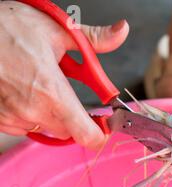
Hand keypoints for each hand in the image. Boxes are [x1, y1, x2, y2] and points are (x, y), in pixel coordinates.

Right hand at [0, 1, 128, 148]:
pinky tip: (25, 92)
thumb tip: (122, 31)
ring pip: (46, 129)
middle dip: (76, 117)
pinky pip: (24, 126)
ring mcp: (13, 117)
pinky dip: (30, 114)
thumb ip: (95, 38)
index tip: (104, 124)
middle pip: (69, 132)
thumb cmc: (7, 28)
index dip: (101, 134)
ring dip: (51, 114)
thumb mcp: (57, 29)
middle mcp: (33, 110)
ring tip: (41, 86)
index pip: (87, 135)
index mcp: (53, 92)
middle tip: (69, 93)